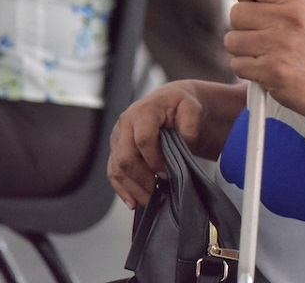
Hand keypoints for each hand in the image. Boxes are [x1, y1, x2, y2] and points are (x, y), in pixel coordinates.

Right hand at [106, 81, 207, 208]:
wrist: (170, 102)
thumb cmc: (180, 105)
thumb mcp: (191, 106)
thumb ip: (190, 122)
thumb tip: (186, 142)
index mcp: (143, 112)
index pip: (143, 139)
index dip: (155, 159)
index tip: (168, 173)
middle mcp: (125, 124)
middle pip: (125, 158)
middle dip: (142, 179)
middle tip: (160, 192)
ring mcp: (118, 138)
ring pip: (116, 169)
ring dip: (133, 189)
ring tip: (151, 201)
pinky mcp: (116, 150)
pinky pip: (113, 173)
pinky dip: (122, 189)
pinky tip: (133, 202)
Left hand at [226, 0, 304, 120]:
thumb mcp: (296, 12)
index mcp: (295, 1)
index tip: (252, 3)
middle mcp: (288, 20)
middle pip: (236, 13)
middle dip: (241, 27)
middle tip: (261, 36)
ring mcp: (279, 46)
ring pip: (232, 40)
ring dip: (241, 50)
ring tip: (263, 53)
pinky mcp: (271, 70)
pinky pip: (236, 64)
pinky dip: (245, 69)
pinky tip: (263, 68)